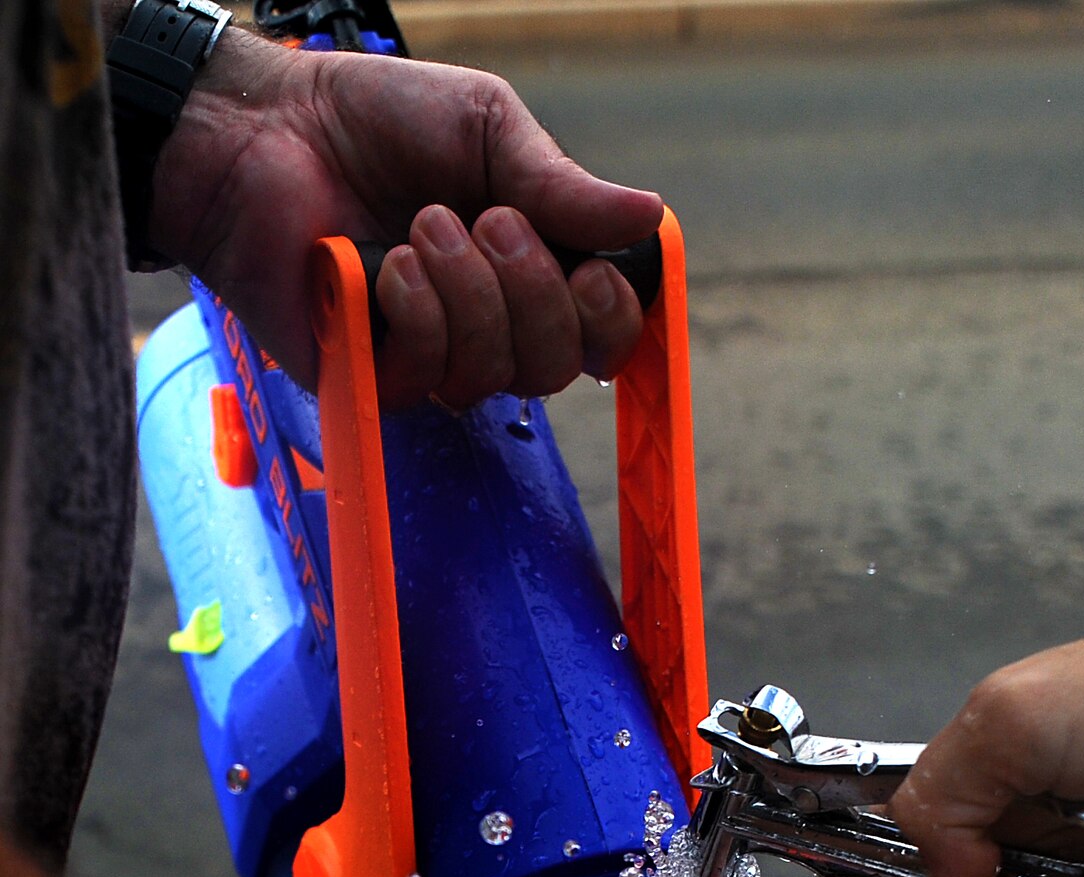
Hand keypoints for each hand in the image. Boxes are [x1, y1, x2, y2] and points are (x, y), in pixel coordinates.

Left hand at [151, 33, 663, 406]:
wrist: (264, 129)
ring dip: (471, 292)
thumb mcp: (486, 128)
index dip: (613, 322)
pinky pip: (433, 377)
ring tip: (424, 225)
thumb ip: (563, 184)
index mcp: (530, 270)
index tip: (594, 273)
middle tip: (490, 219)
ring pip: (498, 374)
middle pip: (559, 365)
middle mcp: (489, 326)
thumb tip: (650, 216)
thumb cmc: (369, 122)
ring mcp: (432, 359)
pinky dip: (422, 314)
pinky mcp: (373, 379)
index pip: (602, 336)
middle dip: (536, 292)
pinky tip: (388, 265)